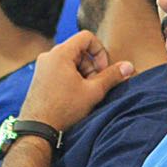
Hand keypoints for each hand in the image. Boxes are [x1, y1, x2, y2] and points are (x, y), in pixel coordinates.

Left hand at [17, 31, 133, 131]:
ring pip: (70, 61)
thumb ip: (112, 76)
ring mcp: (42, 66)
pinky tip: (74, 96)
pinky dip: (71, 78)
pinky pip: (60, 69)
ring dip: (82, 74)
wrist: (38, 129)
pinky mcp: (40, 77)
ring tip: (84, 93)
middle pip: (79, 50)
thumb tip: (128, 66)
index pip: (86, 37)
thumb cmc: (63, 109)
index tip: (103, 70)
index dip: (100, 51)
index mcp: (60, 53)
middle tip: (95, 86)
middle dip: (92, 66)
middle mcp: (48, 55)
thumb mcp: (93, 92)